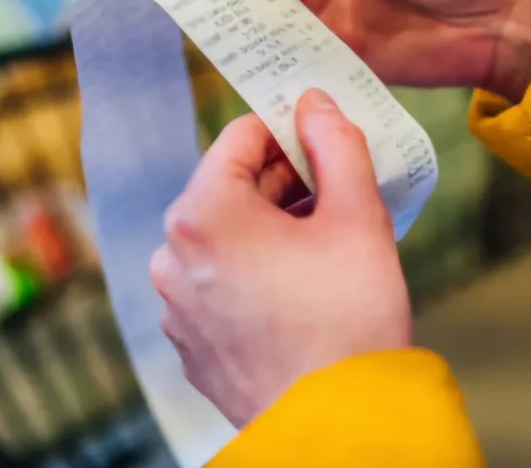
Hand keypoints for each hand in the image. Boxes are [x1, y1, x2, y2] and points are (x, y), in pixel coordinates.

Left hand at [150, 89, 410, 427]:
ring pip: (225, 236)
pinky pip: (219, 282)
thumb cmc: (348, 319)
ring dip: (271, 228)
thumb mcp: (357, 215)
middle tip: (338, 192)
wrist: (339, 426)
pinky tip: (301, 290)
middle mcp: (173, 255)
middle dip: (284, 182)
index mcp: (203, 213)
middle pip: (230, 187)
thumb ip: (337, 144)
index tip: (325, 138)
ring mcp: (176, 304)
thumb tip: (315, 104)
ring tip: (326, 245)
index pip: (241, 136)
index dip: (289, 129)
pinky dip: (255, 271)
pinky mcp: (191, 342)